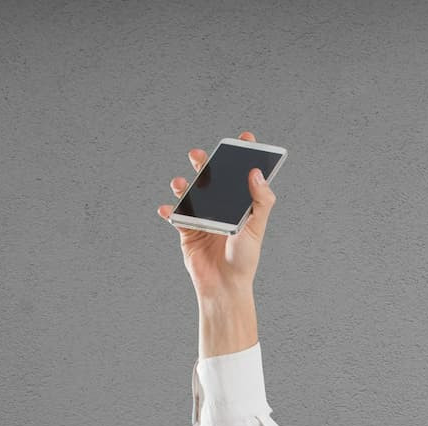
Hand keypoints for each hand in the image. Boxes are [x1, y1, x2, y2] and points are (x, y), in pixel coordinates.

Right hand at [157, 130, 276, 300]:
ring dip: (182, 184)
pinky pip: (174, 215)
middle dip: (204, 162)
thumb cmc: (244, 259)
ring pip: (190, 192)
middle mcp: (221, 206)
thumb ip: (260, 201)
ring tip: (180, 182)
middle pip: (211, 177)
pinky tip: (167, 209)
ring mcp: (202, 215)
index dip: (243, 155)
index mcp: (241, 205)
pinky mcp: (186, 228)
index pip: (243, 175)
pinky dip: (169, 211)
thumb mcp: (255, 228)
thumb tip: (256, 173)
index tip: (245, 138)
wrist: (224, 286)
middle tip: (199, 155)